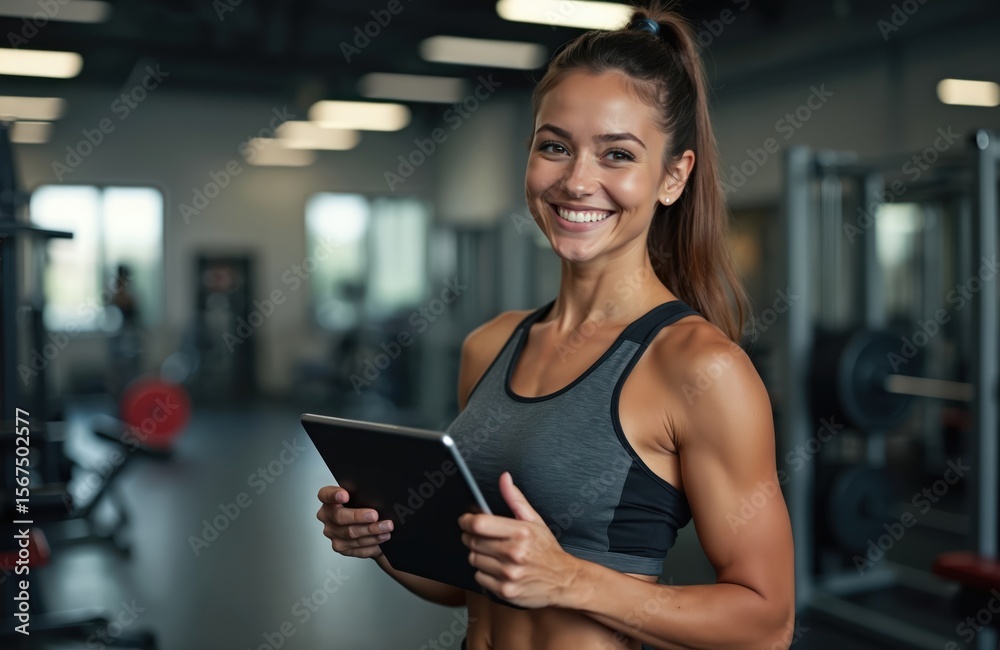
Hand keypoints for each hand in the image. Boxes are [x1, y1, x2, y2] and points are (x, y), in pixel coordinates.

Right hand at [316, 486, 393, 559]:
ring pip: (351, 534)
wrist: (364, 523)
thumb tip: (375, 495)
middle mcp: (327, 517)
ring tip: (386, 528)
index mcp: (328, 500)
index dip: (334, 495)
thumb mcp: (360, 495)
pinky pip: (357, 548)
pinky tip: (381, 538)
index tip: (345, 495)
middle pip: (340, 517)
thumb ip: (361, 494)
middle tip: (375, 516)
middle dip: (359, 517)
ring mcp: (332, 534)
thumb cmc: (361, 505)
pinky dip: (372, 544)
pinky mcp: (341, 547)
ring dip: (371, 532)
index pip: (325, 495)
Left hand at [458, 471, 580, 608]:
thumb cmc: (547, 549)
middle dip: (471, 537)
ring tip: (492, 553)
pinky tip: (497, 568)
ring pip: (474, 559)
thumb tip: (504, 478)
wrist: (564, 580)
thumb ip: (515, 498)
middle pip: (472, 542)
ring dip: (478, 555)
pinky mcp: (505, 591)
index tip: (466, 520)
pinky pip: (479, 577)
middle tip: (480, 536)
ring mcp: (509, 574)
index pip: (479, 524)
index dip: (466, 521)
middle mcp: (514, 553)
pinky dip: (484, 572)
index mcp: (520, 532)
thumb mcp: (535, 520)